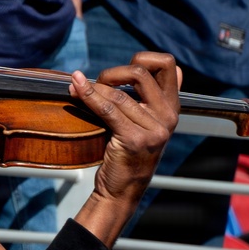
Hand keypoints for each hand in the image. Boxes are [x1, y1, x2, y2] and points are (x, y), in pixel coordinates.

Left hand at [69, 51, 180, 243]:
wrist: (122, 190)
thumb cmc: (128, 152)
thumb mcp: (146, 122)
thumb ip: (152, 96)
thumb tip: (154, 65)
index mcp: (172, 107)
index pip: (169, 64)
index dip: (143, 58)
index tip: (123, 72)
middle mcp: (169, 116)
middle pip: (141, 72)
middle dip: (113, 72)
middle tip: (99, 84)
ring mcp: (154, 129)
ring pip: (118, 93)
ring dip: (93, 88)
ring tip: (76, 87)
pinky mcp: (135, 139)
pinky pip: (108, 109)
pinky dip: (88, 96)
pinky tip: (76, 89)